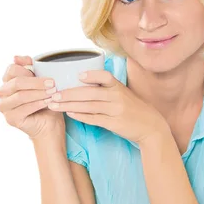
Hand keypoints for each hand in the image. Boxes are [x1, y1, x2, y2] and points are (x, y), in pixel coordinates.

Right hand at [0, 55, 65, 140]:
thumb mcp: (40, 82)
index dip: (28, 69)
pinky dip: (38, 104)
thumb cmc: (46, 101)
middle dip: (37, 82)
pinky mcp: (11, 118)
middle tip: (53, 83)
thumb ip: (30, 68)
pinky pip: (24, 108)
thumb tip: (15, 57)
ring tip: (53, 92)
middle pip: (17, 82)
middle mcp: (2, 93)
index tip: (46, 73)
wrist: (50, 124)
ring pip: (21, 95)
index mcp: (7, 81)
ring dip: (39, 93)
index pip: (12, 69)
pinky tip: (49, 102)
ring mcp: (4, 107)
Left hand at [47, 69, 169, 144]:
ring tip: (54, 105)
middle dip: (69, 93)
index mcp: (119, 87)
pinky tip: (69, 114)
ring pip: (88, 106)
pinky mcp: (114, 123)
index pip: (105, 77)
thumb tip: (82, 83)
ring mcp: (115, 110)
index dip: (91, 76)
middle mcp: (117, 97)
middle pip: (89, 93)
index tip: (77, 76)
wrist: (150, 127)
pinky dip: (81, 116)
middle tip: (53, 93)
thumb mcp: (124, 94)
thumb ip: (107, 89)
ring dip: (69, 105)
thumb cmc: (134, 109)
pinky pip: (94, 119)